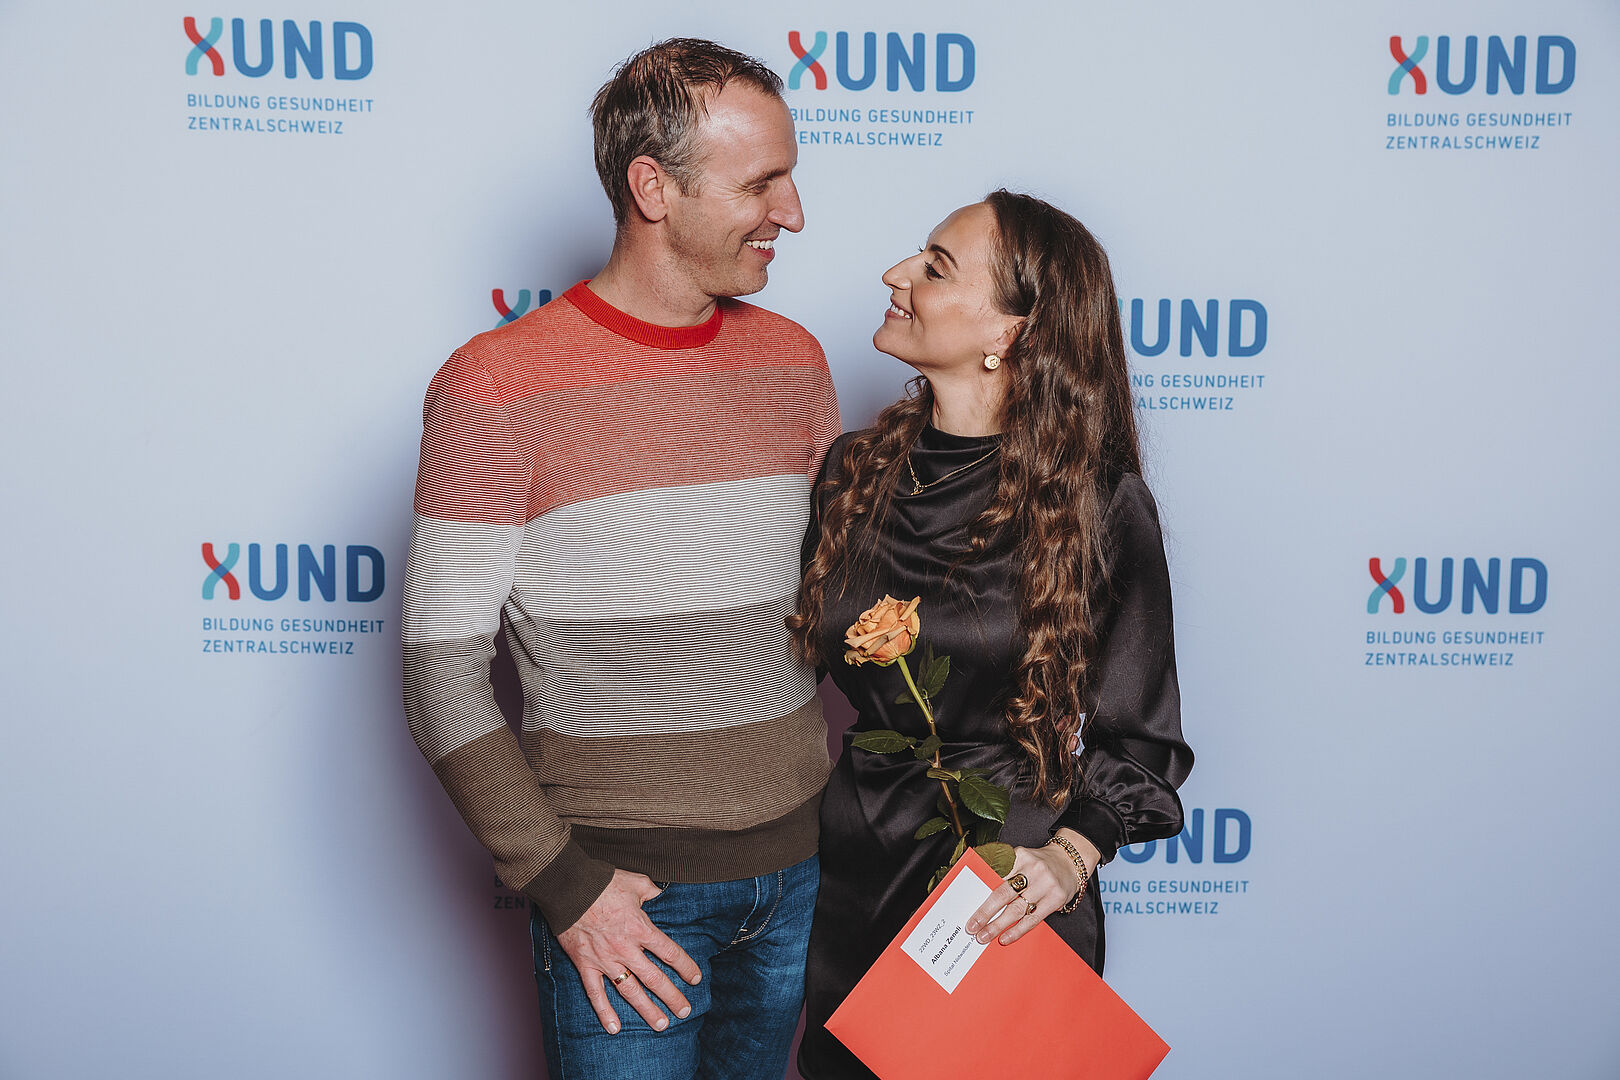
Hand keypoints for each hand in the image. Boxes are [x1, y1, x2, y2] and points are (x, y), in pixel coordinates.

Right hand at [554, 870, 701, 1034]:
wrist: (568, 888)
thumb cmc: (602, 882)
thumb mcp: (635, 882)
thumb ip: (652, 892)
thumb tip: (662, 895)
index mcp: (641, 928)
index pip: (670, 953)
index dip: (686, 967)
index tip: (695, 979)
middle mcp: (626, 949)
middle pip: (654, 978)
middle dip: (672, 997)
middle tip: (684, 1011)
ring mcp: (605, 960)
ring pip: (630, 991)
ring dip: (647, 1010)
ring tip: (661, 1025)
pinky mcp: (585, 965)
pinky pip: (596, 994)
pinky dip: (604, 1012)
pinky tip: (614, 1028)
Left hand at [963, 833, 1095, 945]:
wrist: (1070, 861)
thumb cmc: (1038, 863)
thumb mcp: (1021, 858)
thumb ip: (1003, 871)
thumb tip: (980, 895)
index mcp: (1020, 855)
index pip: (994, 874)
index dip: (980, 890)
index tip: (966, 904)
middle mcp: (1033, 869)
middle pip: (1003, 893)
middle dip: (985, 912)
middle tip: (972, 927)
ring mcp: (1045, 884)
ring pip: (1017, 909)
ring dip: (998, 925)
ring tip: (984, 936)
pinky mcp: (1056, 899)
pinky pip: (1033, 919)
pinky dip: (1017, 930)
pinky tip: (1005, 938)